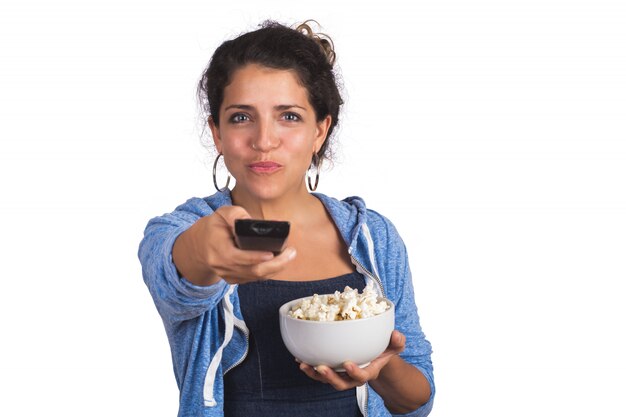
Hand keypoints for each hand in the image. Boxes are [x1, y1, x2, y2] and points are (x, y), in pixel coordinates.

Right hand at [172, 205, 295, 284]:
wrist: (199, 247)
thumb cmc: (214, 228)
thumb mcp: (222, 214)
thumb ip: (236, 214)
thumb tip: (253, 221)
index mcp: (217, 249)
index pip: (237, 257)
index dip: (255, 257)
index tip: (272, 253)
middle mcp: (222, 266)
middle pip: (251, 270)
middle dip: (275, 264)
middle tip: (291, 253)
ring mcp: (228, 275)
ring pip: (256, 277)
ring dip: (275, 268)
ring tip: (289, 255)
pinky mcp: (235, 280)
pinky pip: (254, 278)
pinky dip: (269, 271)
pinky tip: (279, 262)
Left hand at [298, 330, 405, 389]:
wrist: (374, 357)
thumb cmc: (383, 350)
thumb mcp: (394, 346)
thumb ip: (397, 342)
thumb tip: (396, 334)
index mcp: (368, 371)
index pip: (362, 376)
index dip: (355, 373)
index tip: (348, 364)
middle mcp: (353, 377)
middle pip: (341, 383)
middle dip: (330, 377)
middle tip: (321, 368)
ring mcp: (341, 375)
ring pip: (326, 380)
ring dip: (314, 374)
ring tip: (303, 365)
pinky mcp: (331, 370)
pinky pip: (318, 372)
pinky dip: (309, 366)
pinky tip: (299, 357)